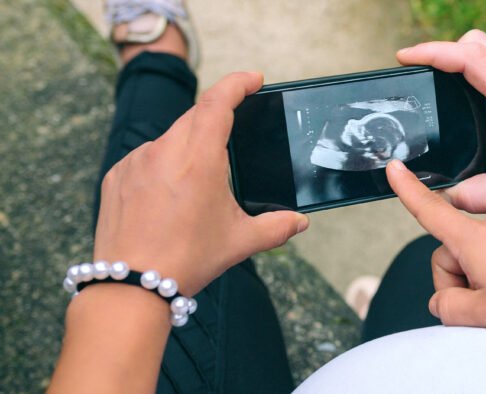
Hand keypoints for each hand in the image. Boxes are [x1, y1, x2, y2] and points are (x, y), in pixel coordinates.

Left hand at [92, 72, 308, 295]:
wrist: (131, 286)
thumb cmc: (188, 260)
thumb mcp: (240, 242)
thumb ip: (276, 227)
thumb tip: (299, 222)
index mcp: (199, 159)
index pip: (218, 102)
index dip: (237, 83)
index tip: (254, 79)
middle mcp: (164, 151)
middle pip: (195, 117)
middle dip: (217, 118)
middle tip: (236, 129)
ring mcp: (135, 162)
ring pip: (169, 139)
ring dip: (189, 147)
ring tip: (201, 182)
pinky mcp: (116, 177)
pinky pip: (145, 159)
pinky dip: (163, 167)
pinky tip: (170, 197)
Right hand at [386, 160, 485, 369]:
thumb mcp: (483, 313)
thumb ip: (448, 304)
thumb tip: (445, 297)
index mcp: (477, 234)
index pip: (431, 208)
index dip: (407, 191)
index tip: (391, 167)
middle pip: (452, 244)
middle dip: (458, 273)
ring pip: (475, 247)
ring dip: (479, 271)